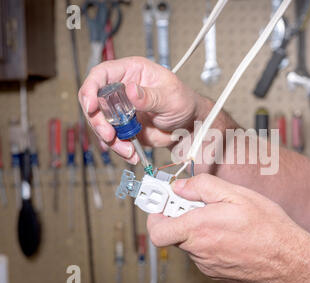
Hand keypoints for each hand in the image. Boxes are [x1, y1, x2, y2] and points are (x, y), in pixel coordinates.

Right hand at [78, 56, 206, 163]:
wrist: (189, 126)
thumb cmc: (184, 102)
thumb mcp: (170, 97)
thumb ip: (150, 96)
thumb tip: (130, 91)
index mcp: (132, 72)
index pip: (101, 74)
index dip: (91, 88)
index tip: (91, 106)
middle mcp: (122, 89)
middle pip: (95, 101)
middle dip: (98, 121)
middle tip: (109, 135)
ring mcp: (120, 109)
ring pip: (101, 123)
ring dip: (110, 139)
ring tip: (127, 150)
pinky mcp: (123, 127)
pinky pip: (113, 138)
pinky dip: (119, 148)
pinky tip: (131, 153)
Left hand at [146, 173, 309, 282]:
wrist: (288, 258)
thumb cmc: (266, 226)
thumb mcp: (235, 194)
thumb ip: (203, 187)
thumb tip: (180, 186)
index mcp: (198, 229)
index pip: (157, 230)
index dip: (156, 215)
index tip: (164, 202)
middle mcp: (199, 250)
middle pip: (176, 233)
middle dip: (183, 217)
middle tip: (202, 205)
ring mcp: (207, 265)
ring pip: (192, 243)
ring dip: (200, 230)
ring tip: (224, 219)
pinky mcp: (217, 273)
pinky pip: (205, 254)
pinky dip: (211, 243)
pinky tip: (232, 235)